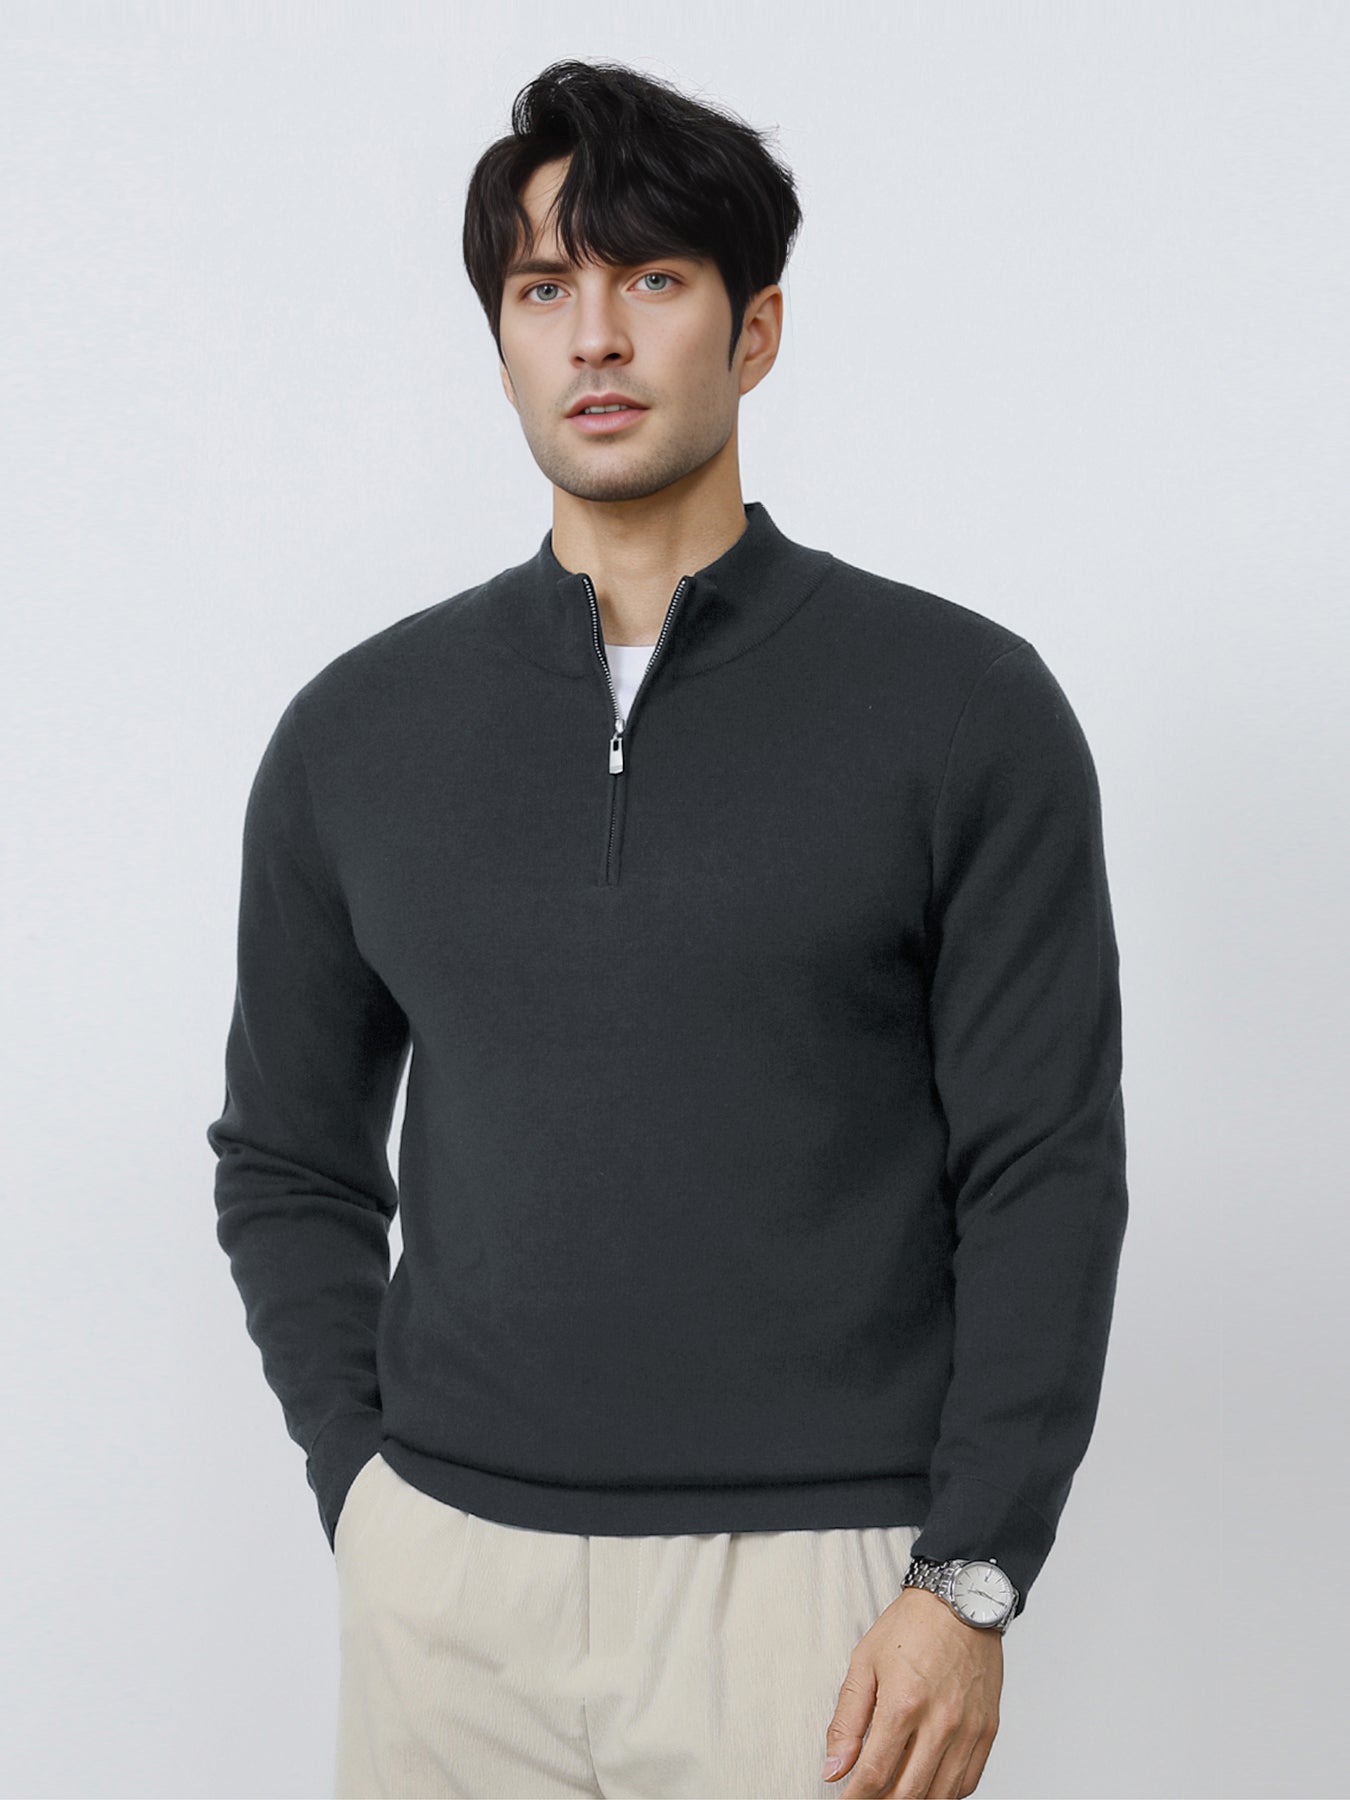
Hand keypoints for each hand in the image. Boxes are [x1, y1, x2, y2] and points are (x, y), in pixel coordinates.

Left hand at [821, 1586, 1001, 1797]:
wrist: (960, 1600)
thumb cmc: (912, 1626)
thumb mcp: (864, 1663)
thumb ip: (847, 1720)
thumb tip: (834, 1766)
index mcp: (903, 1704)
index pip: (875, 1775)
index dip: (855, 1798)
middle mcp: (940, 1722)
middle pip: (908, 1794)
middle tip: (868, 1798)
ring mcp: (968, 1729)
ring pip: (940, 1795)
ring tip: (894, 1793)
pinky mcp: (987, 1729)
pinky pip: (968, 1781)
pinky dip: (946, 1793)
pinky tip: (927, 1784)